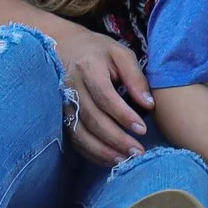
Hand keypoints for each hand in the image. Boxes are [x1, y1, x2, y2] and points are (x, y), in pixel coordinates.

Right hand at [55, 28, 152, 165]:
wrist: (63, 47)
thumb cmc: (98, 51)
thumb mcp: (120, 54)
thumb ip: (135, 77)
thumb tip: (148, 104)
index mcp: (87, 68)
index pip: (105, 96)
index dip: (123, 115)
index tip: (142, 129)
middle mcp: (70, 87)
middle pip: (93, 119)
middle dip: (116, 139)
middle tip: (138, 152)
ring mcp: (61, 104)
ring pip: (80, 133)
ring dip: (103, 151)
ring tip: (125, 160)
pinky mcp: (59, 116)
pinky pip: (74, 139)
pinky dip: (91, 152)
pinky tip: (109, 158)